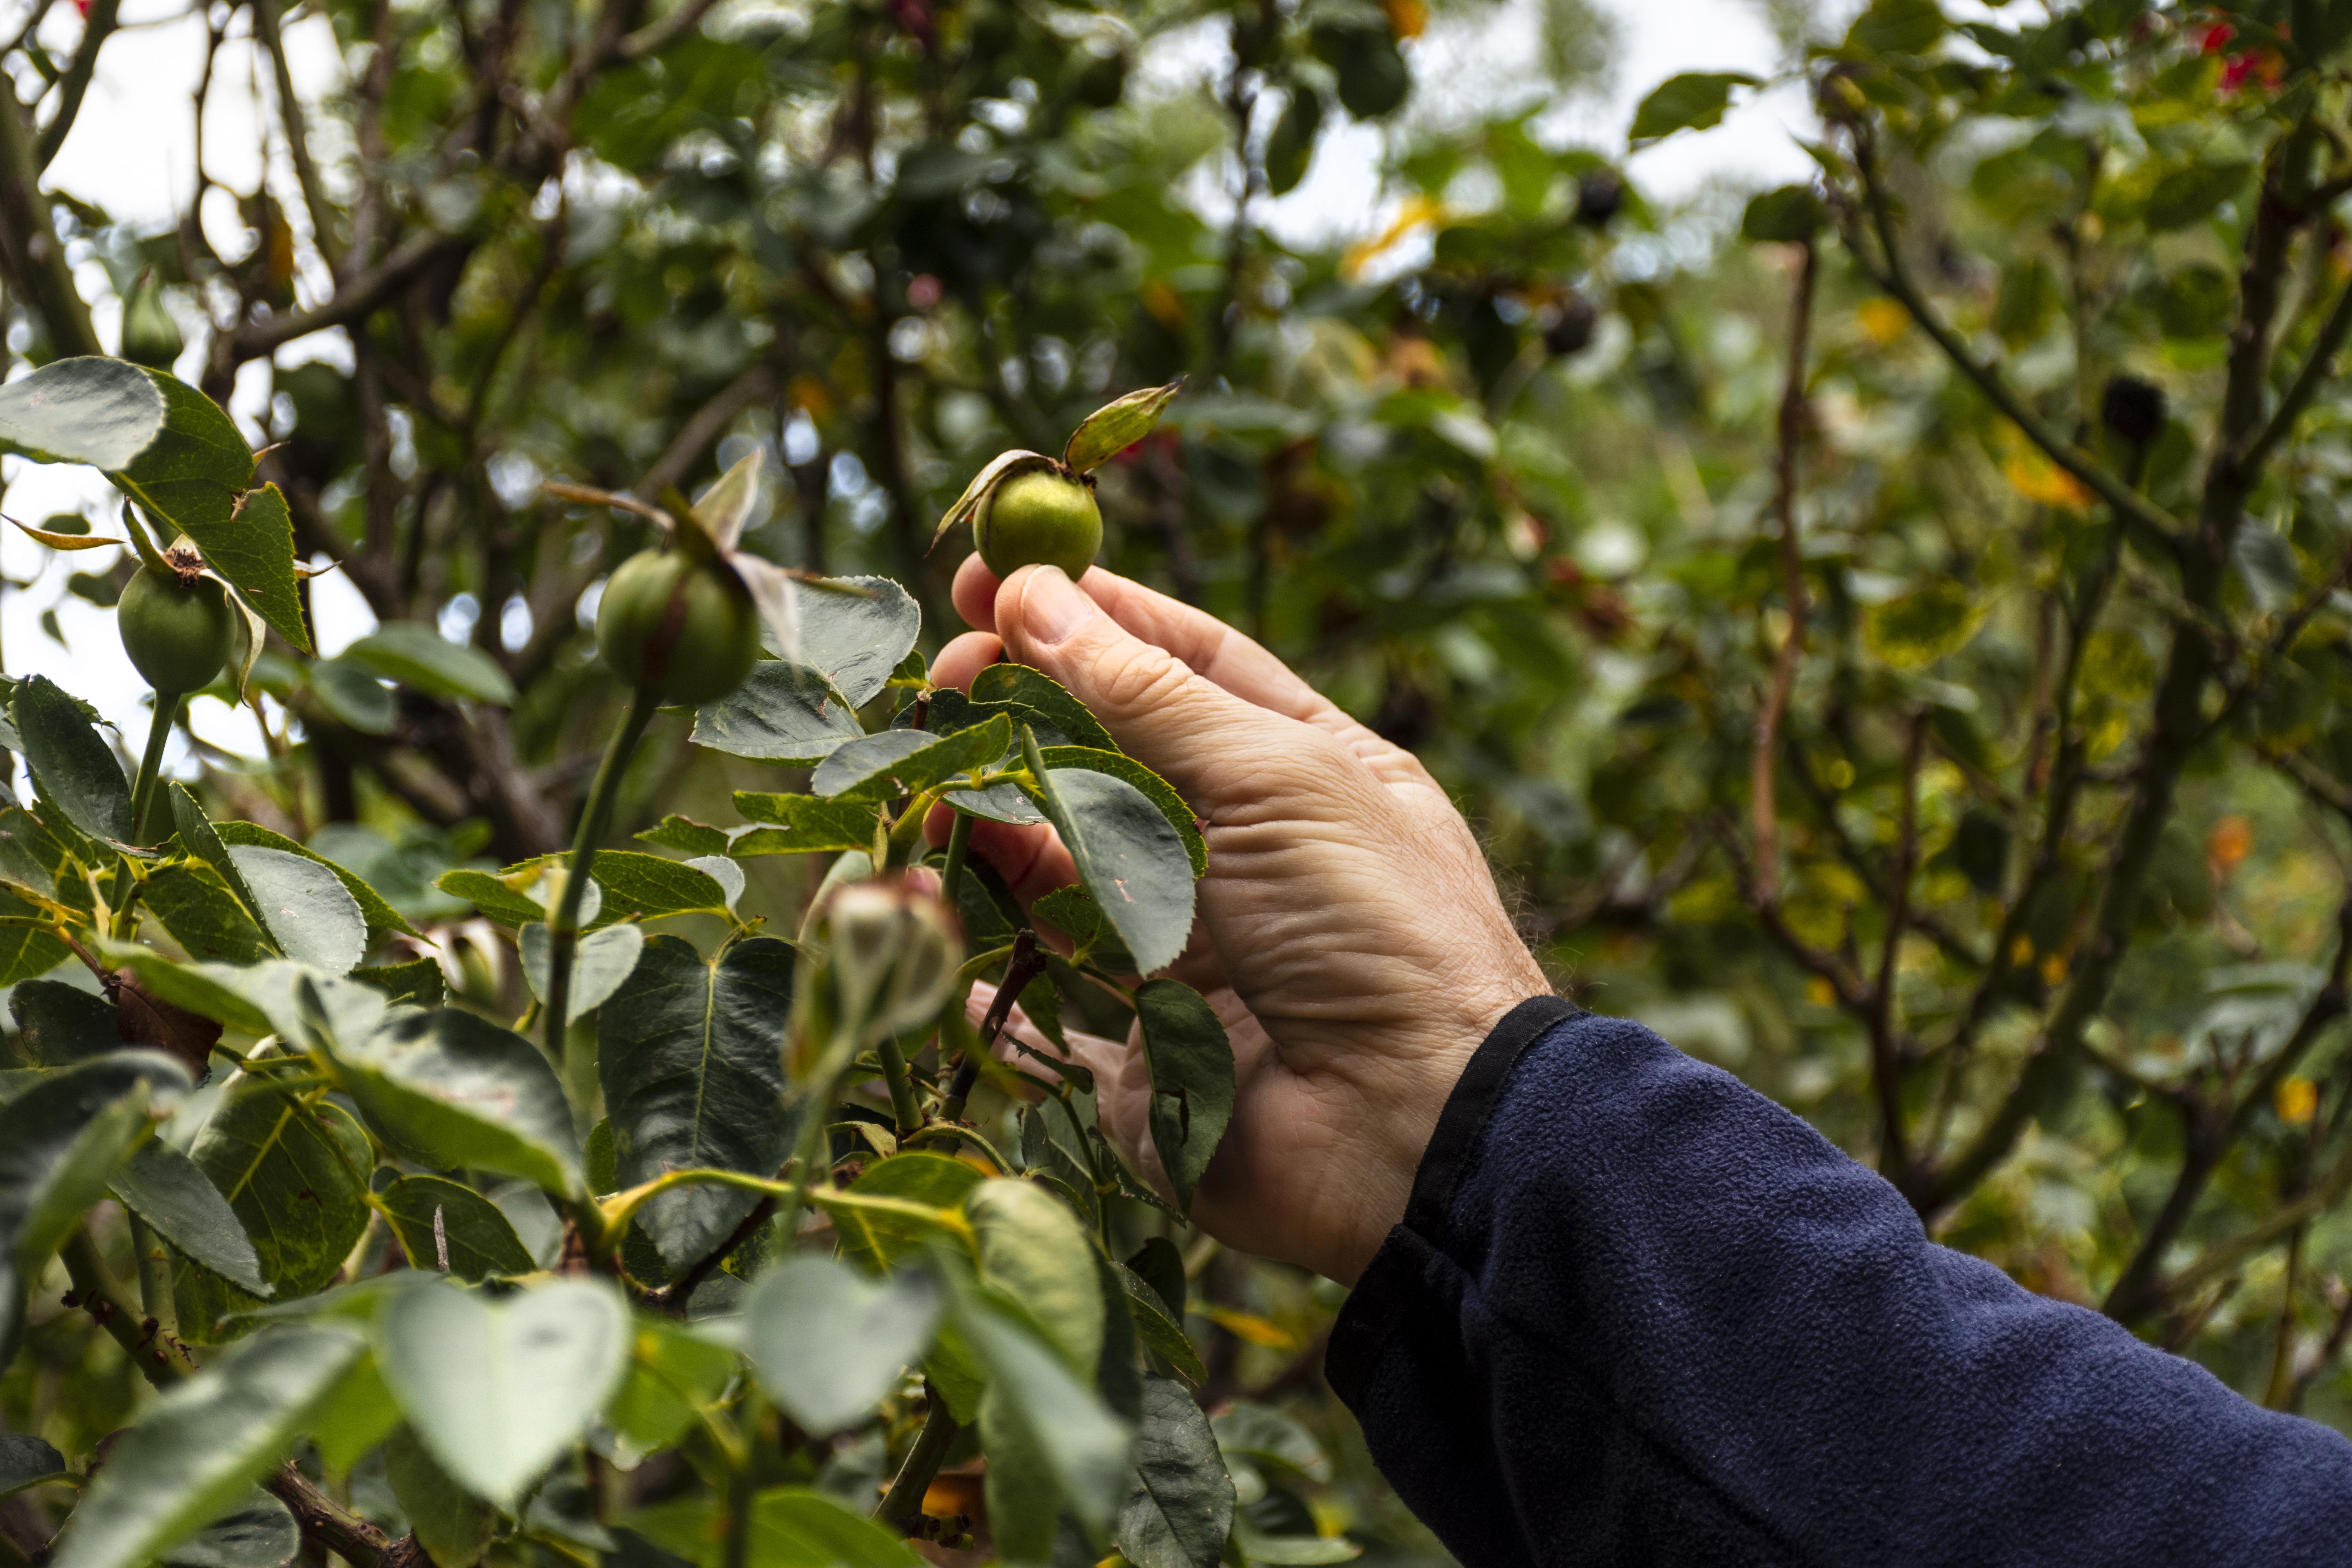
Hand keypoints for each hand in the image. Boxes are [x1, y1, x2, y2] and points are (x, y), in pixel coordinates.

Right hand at [931, 557, 1548, 1283]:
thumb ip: (1145, 694)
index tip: (993, 574)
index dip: (1091, 617)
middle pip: (1106, 758)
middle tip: (944, 680)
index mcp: (1304, 770)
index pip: (1184, 665)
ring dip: (988, 813)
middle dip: (1021, 709)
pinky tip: (924, 892)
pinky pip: (1037, 988)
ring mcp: (1186, 948)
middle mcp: (1243, 852)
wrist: (1409, 1129)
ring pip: (1059, 862)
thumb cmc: (1374, 926)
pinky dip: (982, 945)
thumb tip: (1034, 593)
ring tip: (930, 777)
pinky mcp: (1135, 1044)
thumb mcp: (1276, 776)